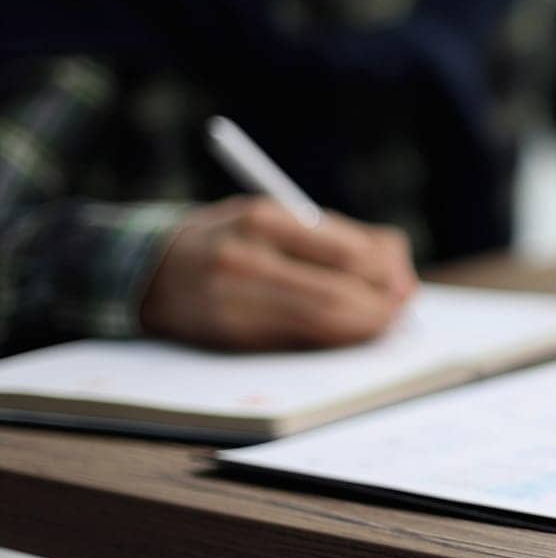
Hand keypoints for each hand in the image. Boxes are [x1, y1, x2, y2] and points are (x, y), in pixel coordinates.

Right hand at [140, 197, 417, 349]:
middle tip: (399, 311)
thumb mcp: (278, 216)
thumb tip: (402, 276)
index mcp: (263, 219)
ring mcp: (233, 301)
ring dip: (361, 328)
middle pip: (336, 294)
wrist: (149, 270)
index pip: (347, 253)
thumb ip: (341, 237)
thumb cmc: (231, 237)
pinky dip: (331, 338)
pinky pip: (297, 341)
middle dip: (380, 308)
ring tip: (379, 323)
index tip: (404, 284)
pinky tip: (344, 333)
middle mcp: (245, 259)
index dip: (386, 274)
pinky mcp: (229, 336)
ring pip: (320, 324)